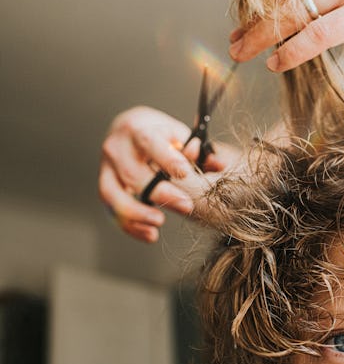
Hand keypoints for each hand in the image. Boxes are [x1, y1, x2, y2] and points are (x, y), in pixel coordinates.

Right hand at [98, 106, 240, 241]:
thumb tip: (219, 164)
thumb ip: (198, 151)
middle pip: (133, 174)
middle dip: (161, 193)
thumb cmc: (161, 134)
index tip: (184, 174)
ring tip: (159, 223)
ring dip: (136, 213)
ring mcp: (106, 168)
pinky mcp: (105, 186)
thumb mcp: (180, 135)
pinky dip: (130, 226)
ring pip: (113, 195)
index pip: (149, 143)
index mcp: (138, 129)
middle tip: (187, 206)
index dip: (166, 159)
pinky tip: (150, 234)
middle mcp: (117, 148)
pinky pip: (111, 210)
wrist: (131, 129)